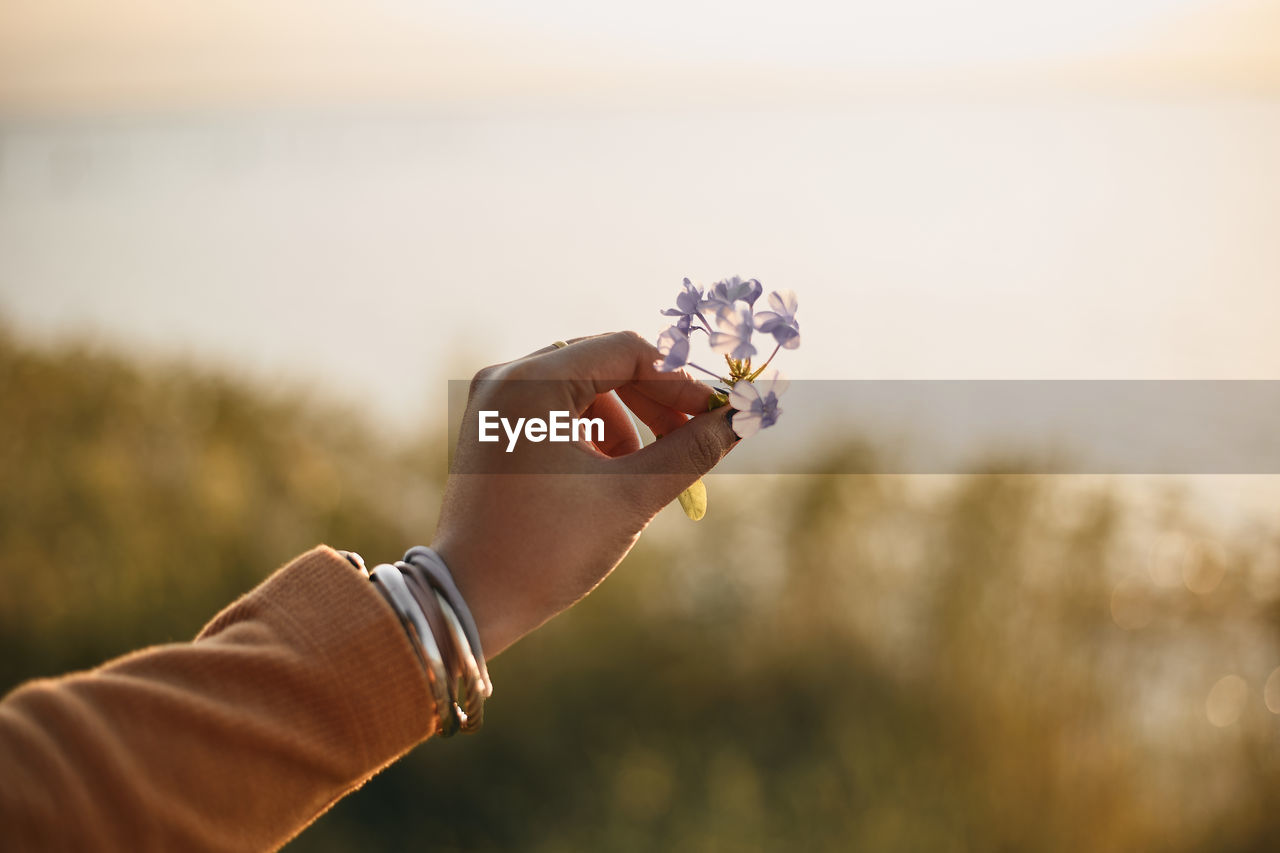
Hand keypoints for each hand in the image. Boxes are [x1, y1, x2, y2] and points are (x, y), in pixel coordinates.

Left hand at [431, 331, 736, 656]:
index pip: (627, 349)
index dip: (680, 380)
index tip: (715, 415)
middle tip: (695, 437)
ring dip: (627, 421)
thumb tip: (743, 419)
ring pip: (585, 388)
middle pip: (605, 362)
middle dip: (655, 400)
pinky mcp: (493, 429)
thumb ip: (690, 451)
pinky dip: (593, 435)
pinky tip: (606, 478)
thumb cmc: (546, 550)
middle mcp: (505, 378)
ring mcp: (494, 403)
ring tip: (643, 472)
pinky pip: (559, 411)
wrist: (469, 604)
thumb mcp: (629, 498)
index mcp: (531, 382)